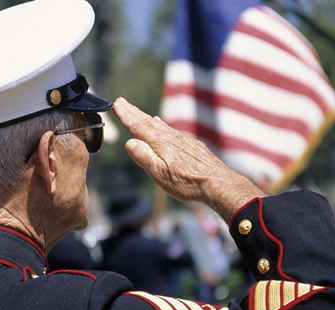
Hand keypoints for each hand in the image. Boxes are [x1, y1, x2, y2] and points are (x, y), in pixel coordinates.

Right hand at [112, 97, 262, 220]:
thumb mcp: (160, 173)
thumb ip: (144, 156)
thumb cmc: (188, 182)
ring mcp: (182, 140)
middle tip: (122, 102)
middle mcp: (171, 137)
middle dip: (133, 112)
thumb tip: (129, 142)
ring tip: (138, 113)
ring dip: (146, 118)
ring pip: (160, 125)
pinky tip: (162, 126)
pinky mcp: (191, 146)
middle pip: (148, 122)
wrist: (218, 183)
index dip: (126, 115)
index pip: (138, 126)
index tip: (116, 104)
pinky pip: (171, 131)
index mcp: (160, 143)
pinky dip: (162, 126)